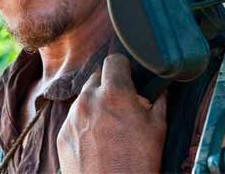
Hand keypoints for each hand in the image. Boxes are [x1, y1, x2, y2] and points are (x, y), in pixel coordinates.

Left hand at [57, 53, 166, 173]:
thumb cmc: (138, 163)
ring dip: (96, 104)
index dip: (124, 67)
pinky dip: (85, 122)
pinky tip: (98, 140)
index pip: (114, 60)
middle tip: (122, 104)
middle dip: (109, 85)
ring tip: (111, 126)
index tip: (129, 77)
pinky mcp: (62, 134)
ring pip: (84, 97)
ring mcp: (72, 117)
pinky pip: (75, 118)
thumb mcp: (158, 129)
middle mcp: (89, 100)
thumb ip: (159, 102)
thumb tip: (161, 90)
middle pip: (97, 77)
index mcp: (114, 94)